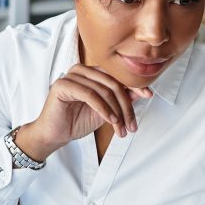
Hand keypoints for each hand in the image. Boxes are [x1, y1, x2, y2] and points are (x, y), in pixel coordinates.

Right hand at [14, 65, 154, 160]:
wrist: (55, 134)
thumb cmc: (76, 121)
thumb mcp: (105, 111)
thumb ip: (120, 99)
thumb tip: (141, 91)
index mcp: (92, 73)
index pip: (117, 75)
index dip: (134, 84)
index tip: (148, 95)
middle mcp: (82, 70)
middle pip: (112, 83)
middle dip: (126, 106)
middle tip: (132, 125)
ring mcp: (71, 76)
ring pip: (103, 89)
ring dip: (116, 111)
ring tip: (120, 128)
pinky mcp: (62, 85)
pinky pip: (90, 95)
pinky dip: (103, 109)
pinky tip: (110, 120)